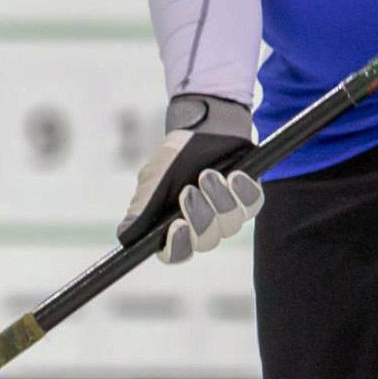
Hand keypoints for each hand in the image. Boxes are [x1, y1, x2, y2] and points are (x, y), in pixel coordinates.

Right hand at [119, 94, 263, 264]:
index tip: (177, 224)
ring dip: (219, 199)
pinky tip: (234, 174)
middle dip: (200, 215)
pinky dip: (243, 191)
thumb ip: (140, 210)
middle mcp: (201, 227)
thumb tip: (125, 236)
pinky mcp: (247, 199)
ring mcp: (226, 214)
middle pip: (206, 241)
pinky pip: (252, 206)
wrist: (203, 125)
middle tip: (190, 188)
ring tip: (209, 173)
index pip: (176, 253)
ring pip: (230, 225)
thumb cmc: (174, 155)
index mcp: (173, 228)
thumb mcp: (152, 180)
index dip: (178, 245)